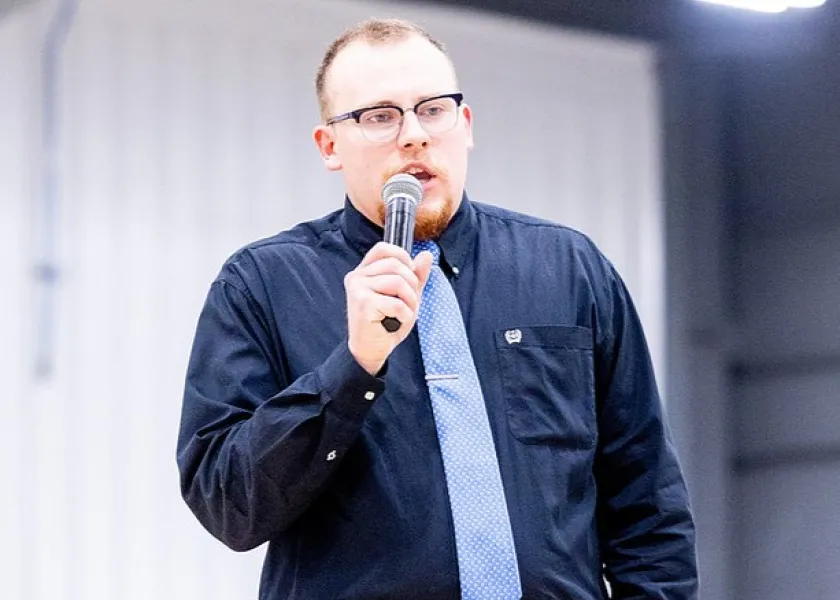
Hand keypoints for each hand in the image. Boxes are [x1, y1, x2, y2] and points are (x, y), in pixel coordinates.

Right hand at [344, 242, 432, 374]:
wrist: (371, 350)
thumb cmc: (385, 322)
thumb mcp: (405, 296)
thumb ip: (415, 276)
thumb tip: (426, 255)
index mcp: (364, 271)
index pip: (383, 248)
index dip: (402, 257)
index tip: (411, 274)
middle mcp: (357, 277)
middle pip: (395, 265)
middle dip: (412, 285)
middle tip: (409, 303)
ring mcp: (358, 289)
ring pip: (398, 282)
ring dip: (410, 302)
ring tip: (404, 313)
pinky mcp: (363, 304)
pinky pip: (396, 303)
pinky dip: (405, 315)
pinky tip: (398, 321)